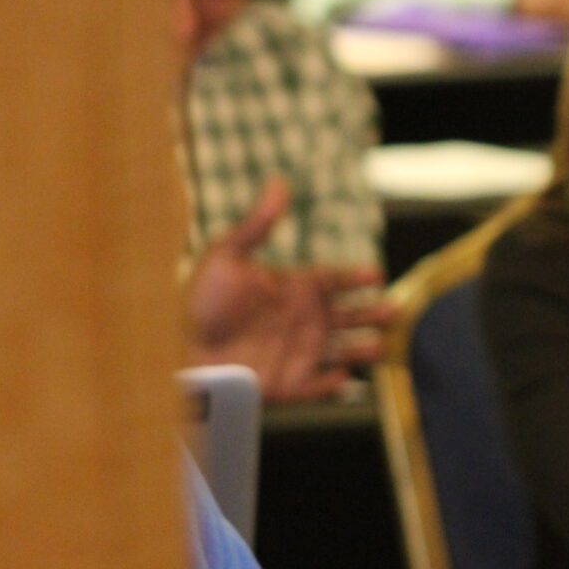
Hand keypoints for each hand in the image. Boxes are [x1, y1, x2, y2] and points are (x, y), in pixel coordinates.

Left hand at [186, 179, 395, 402]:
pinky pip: (317, 387)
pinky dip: (331, 384)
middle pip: (351, 315)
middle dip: (374, 314)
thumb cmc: (199, 301)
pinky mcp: (286, 384)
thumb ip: (258, 224)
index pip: (335, 280)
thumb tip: (279, 182)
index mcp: (294, 288)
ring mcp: (297, 352)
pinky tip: (342, 376)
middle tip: (395, 311)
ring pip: (343, 350)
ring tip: (380, 348)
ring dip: (363, 349)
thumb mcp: (226, 256)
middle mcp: (303, 320)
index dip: (356, 277)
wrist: (172, 350)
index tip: (375, 275)